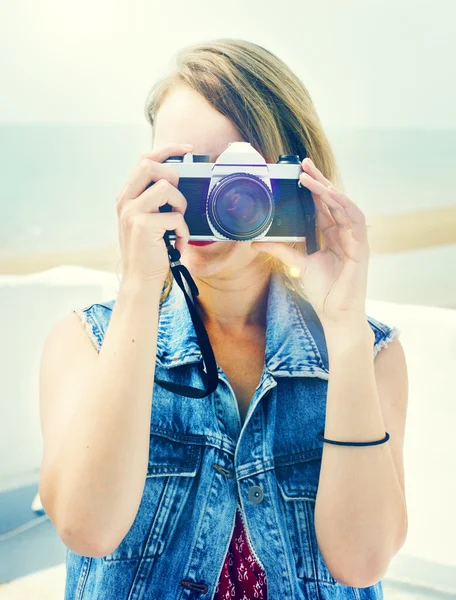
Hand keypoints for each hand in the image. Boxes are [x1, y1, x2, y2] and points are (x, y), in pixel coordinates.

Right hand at [116, 143, 192, 284]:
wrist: (140, 280)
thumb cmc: (150, 252)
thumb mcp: (148, 220)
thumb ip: (155, 200)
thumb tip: (178, 180)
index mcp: (126, 196)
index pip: (144, 160)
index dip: (167, 150)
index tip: (187, 149)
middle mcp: (124, 201)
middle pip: (149, 165)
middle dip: (172, 175)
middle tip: (178, 199)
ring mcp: (131, 212)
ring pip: (166, 187)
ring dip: (180, 206)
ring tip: (177, 225)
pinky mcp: (142, 226)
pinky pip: (175, 216)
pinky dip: (183, 232)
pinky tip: (177, 244)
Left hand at [251, 157, 370, 325]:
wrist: (335, 314)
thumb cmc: (323, 291)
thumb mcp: (298, 265)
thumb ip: (281, 250)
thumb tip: (257, 242)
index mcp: (332, 235)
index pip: (322, 206)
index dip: (312, 188)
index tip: (299, 172)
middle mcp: (344, 234)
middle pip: (333, 201)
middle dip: (320, 181)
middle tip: (304, 163)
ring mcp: (354, 240)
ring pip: (345, 206)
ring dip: (330, 190)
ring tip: (313, 178)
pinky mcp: (361, 249)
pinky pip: (355, 222)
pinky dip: (344, 207)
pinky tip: (332, 196)